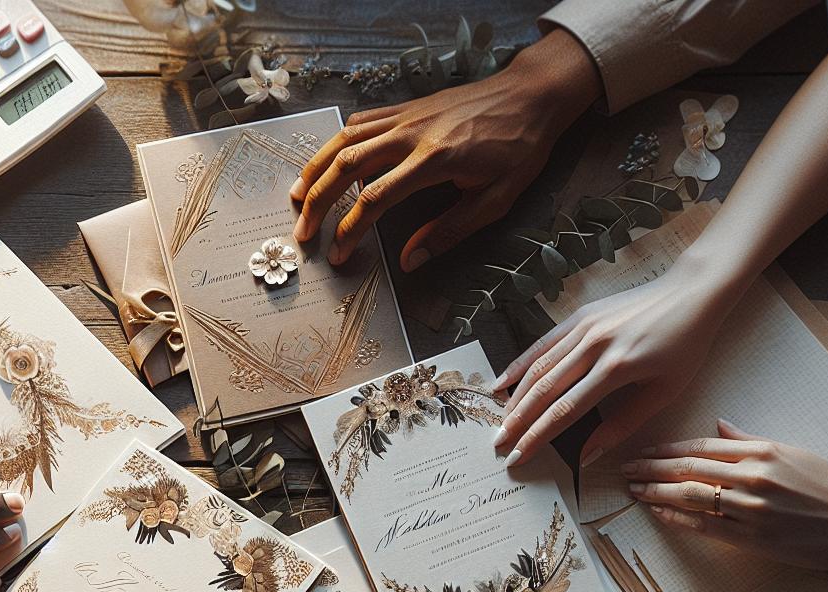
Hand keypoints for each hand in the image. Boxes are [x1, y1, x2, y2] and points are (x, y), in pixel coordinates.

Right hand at [289, 30, 600, 271]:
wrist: (531, 95)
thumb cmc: (519, 147)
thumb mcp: (496, 199)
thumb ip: (450, 231)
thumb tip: (409, 260)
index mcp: (435, 159)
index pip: (376, 199)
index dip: (350, 230)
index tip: (338, 254)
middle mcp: (411, 133)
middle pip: (346, 166)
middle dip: (317, 202)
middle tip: (303, 233)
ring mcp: (404, 115)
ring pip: (343, 140)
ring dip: (315, 170)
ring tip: (296, 198)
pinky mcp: (404, 107)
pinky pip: (359, 123)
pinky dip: (335, 144)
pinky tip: (326, 164)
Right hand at [492, 264, 740, 465]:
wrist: (692, 294)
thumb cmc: (685, 346)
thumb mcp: (664, 391)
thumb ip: (623, 424)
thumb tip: (588, 455)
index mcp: (616, 369)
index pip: (566, 411)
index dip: (539, 436)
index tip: (520, 456)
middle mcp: (593, 346)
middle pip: (545, 390)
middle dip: (518, 420)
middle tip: (498, 444)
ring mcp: (584, 328)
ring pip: (538, 367)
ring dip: (515, 397)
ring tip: (499, 421)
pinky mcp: (580, 316)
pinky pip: (543, 344)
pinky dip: (520, 363)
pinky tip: (504, 381)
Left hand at [622, 420, 827, 570]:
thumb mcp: (796, 452)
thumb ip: (753, 441)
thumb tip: (720, 426)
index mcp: (764, 451)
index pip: (701, 447)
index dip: (667, 450)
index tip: (644, 452)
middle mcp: (754, 477)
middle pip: (688, 470)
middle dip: (651, 470)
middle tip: (625, 470)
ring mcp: (753, 510)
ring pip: (691, 498)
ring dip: (657, 494)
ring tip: (635, 492)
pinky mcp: (755, 540)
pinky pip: (706, 528)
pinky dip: (678, 520)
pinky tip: (660, 516)